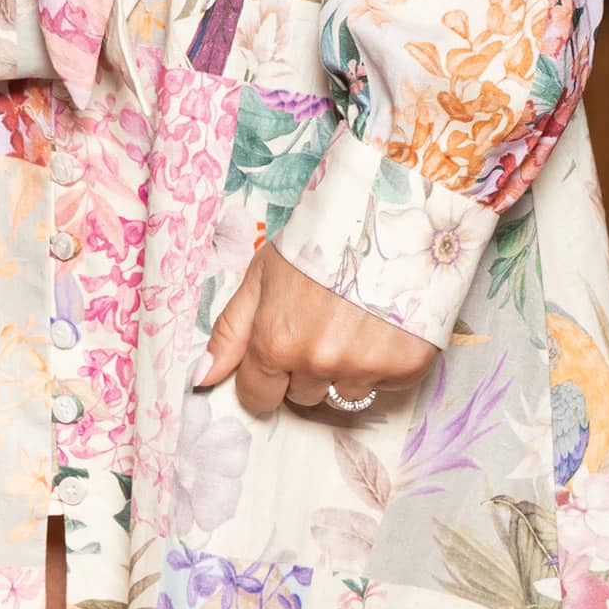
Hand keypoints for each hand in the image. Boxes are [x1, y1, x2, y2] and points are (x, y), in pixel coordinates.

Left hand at [195, 244, 436, 421]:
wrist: (389, 211)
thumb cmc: (319, 236)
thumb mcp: (263, 273)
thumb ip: (231, 330)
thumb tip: (202, 378)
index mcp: (276, 342)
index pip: (258, 397)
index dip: (264, 377)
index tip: (278, 351)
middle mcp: (318, 363)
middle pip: (302, 396)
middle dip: (304, 368)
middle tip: (320, 322)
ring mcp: (365, 368)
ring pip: (343, 395)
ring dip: (344, 369)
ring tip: (353, 321)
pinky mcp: (406, 367)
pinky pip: (385, 385)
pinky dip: (383, 363)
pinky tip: (383, 325)